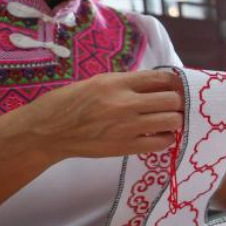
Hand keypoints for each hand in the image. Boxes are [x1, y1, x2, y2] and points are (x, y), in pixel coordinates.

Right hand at [16, 70, 183, 160]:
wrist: (47, 132)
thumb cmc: (68, 103)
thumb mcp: (96, 82)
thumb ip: (126, 83)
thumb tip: (154, 84)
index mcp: (117, 83)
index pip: (161, 79)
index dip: (175, 82)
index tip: (177, 86)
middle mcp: (125, 103)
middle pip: (172, 99)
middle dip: (177, 101)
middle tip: (173, 105)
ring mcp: (127, 126)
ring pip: (172, 120)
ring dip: (175, 119)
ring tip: (168, 120)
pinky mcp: (126, 147)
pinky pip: (161, 143)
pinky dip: (166, 138)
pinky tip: (160, 135)